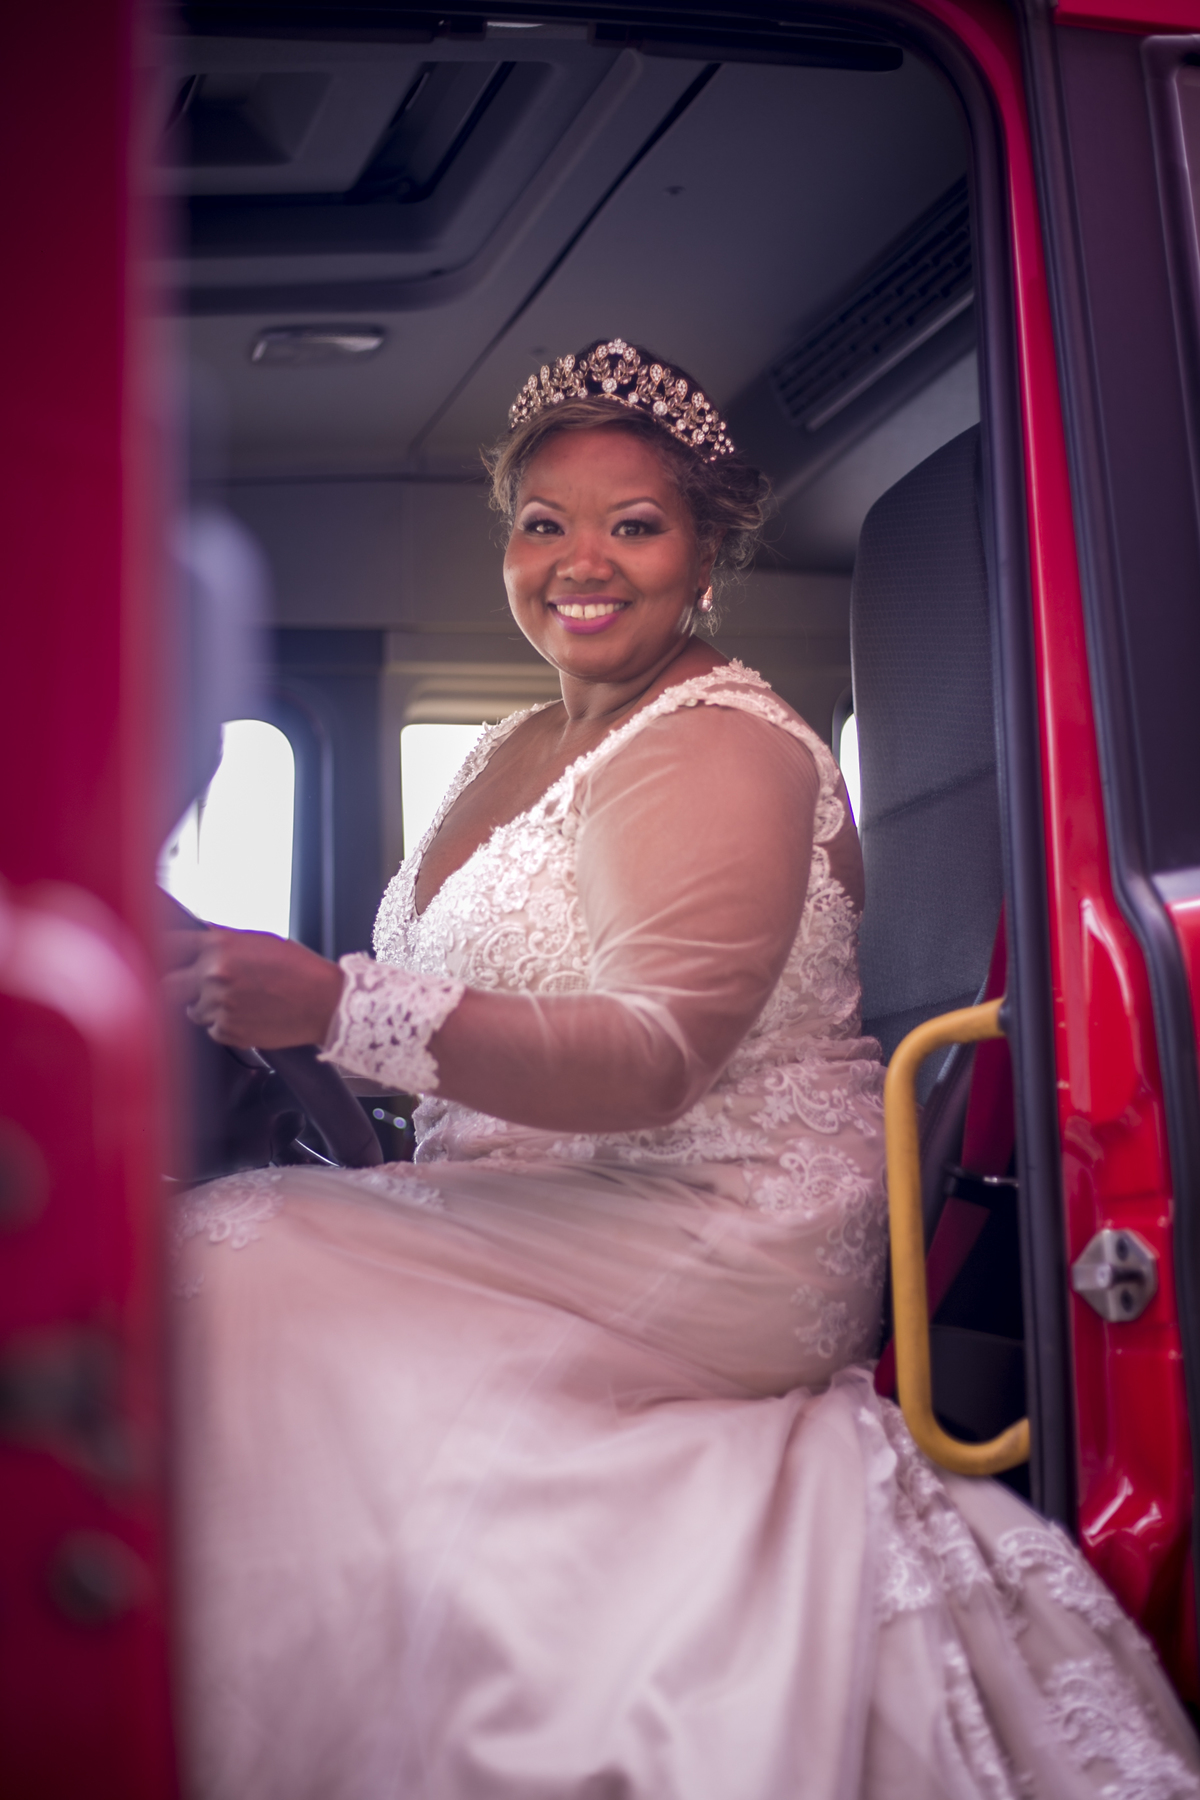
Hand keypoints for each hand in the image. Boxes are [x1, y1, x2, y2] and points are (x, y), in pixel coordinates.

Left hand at [162, 929, 346, 1049]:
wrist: (325, 1003)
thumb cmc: (300, 970)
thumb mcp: (262, 941)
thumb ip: (225, 940)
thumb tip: (199, 936)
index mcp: (220, 946)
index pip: (171, 945)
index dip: (167, 953)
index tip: (165, 958)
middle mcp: (214, 975)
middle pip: (168, 983)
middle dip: (180, 985)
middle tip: (194, 987)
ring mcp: (219, 1005)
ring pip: (193, 1010)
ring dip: (206, 1007)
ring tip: (237, 1002)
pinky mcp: (228, 1032)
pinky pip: (212, 1030)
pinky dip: (224, 1026)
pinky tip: (247, 1016)